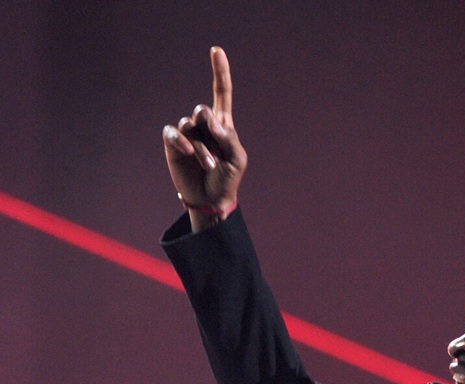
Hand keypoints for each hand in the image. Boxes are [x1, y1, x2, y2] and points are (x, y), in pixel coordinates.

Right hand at [162, 46, 246, 227]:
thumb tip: (210, 120)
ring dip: (201, 148)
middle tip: (216, 151)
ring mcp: (187, 133)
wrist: (211, 199)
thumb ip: (229, 138)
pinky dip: (181, 141)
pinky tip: (186, 152)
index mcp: (223, 125)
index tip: (216, 50)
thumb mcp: (238, 160)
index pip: (221, 93)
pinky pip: (174, 133)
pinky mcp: (174, 144)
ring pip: (190, 127)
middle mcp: (204, 125)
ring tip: (209, 165)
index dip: (220, 72)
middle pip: (202, 110)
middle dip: (209, 127)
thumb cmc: (227, 179)